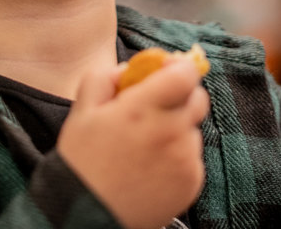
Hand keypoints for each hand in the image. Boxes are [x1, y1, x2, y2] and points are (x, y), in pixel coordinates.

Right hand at [57, 59, 208, 228]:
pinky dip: (178, 156)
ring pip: (193, 129)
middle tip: (154, 108)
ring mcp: (185, 159)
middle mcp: (171, 132)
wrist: (87, 213)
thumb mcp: (82, 110)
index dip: (178, 67)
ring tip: (146, 146)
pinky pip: (193, 157)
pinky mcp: (192, 183)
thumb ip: (106, 78)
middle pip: (198, 98)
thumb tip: (129, 69)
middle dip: (180, 96)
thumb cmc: (83, 162)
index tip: (165, 71)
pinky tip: (152, 166)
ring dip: (176, 129)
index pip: (186, 73)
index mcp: (143, 109)